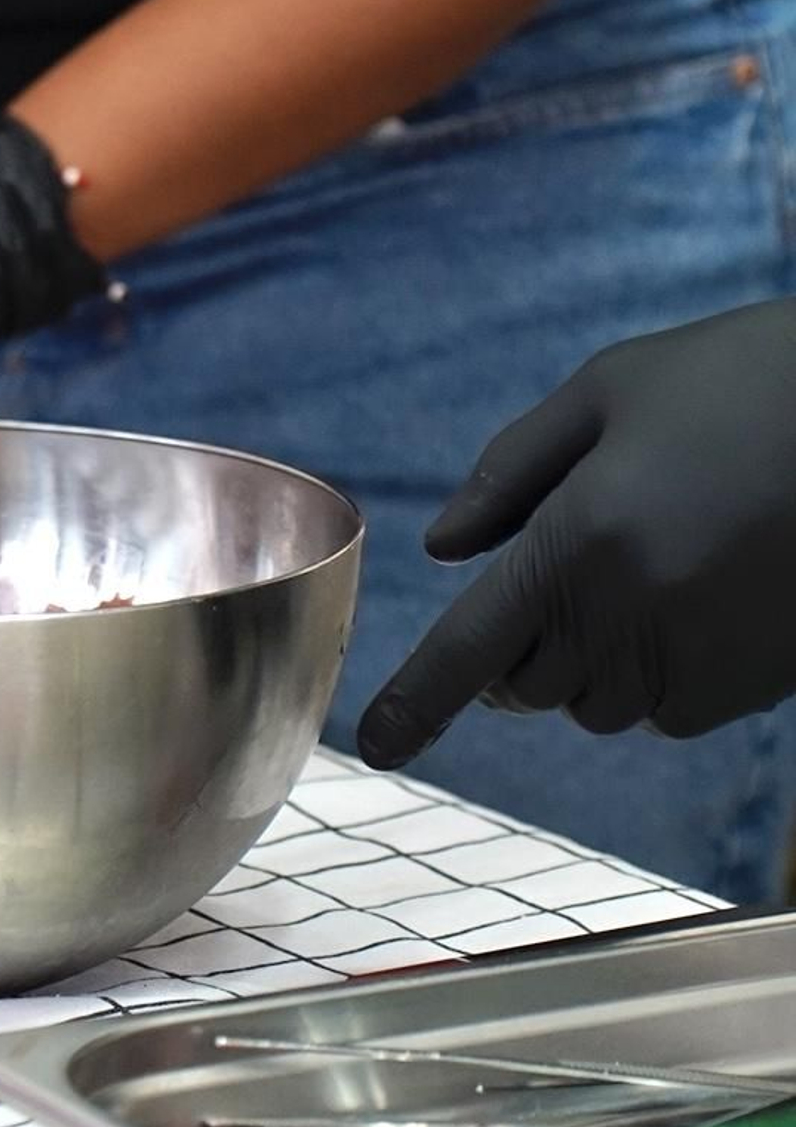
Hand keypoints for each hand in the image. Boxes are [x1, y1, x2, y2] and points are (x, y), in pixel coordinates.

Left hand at [357, 303, 795, 767]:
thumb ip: (513, 471)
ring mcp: (699, 656)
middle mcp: (632, 613)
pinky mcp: (754, 682)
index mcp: (580, 537)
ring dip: (588, 664)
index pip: (471, 647)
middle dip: (516, 651)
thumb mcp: (612, 388)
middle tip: (550, 578)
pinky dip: (655, 679)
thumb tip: (443, 547)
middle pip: (528, 686)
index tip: (373, 747)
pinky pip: (668, 715)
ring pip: (598, 708)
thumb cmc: (738, 379)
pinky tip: (692, 601)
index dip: (416, 703)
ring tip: (637, 571)